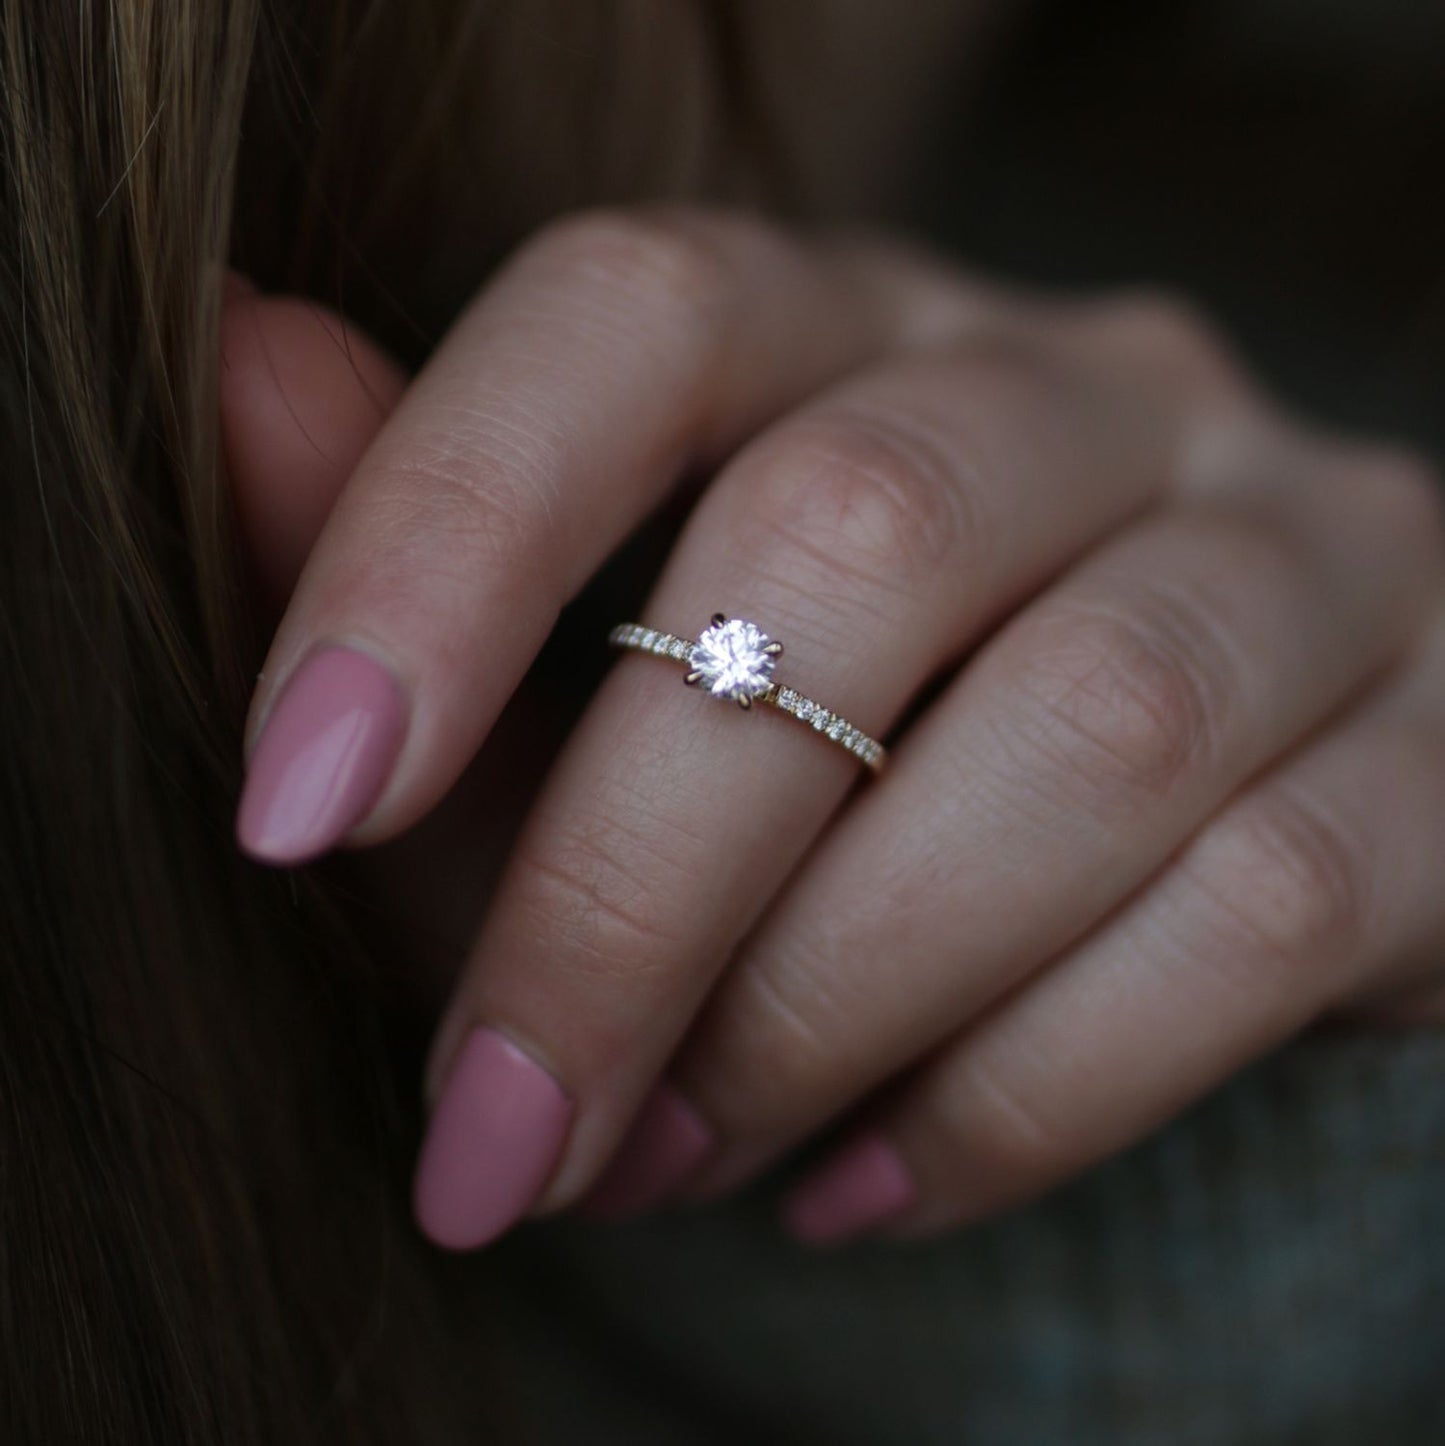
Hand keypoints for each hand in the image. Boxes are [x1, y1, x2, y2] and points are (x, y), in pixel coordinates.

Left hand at [223, 209, 1444, 1251]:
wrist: (1151, 838)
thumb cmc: (822, 754)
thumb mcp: (597, 665)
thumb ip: (418, 541)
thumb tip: (232, 364)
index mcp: (858, 323)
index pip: (645, 310)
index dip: (447, 525)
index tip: (298, 798)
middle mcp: (1092, 389)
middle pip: (848, 544)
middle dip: (632, 884)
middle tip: (504, 1120)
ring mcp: (1299, 548)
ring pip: (1085, 735)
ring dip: (826, 1000)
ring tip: (680, 1154)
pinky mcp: (1439, 752)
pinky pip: (1258, 910)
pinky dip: (1023, 1089)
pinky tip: (863, 1178)